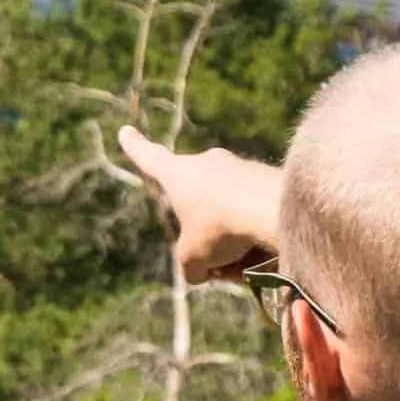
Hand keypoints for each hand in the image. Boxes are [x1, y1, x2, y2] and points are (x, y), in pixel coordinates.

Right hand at [116, 128, 282, 283]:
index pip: (149, 158)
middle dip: (208, 240)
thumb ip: (190, 266)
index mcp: (178, 173)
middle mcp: (208, 163)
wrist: (274, 210)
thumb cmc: (220, 228)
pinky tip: (269, 251)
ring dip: (235, 246)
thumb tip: (203, 270)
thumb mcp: (192, 258)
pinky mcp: (269, 179)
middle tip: (221, 265)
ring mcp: (240, 168)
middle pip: (199, 210)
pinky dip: (258, 238)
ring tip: (247, 262)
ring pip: (230, 220)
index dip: (135, 148)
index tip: (125, 131)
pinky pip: (255, 217)